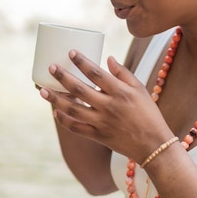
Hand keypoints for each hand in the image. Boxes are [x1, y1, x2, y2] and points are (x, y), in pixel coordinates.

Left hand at [38, 50, 173, 162]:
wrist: (153, 144)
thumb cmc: (148, 114)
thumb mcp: (140, 90)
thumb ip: (124, 74)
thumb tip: (108, 58)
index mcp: (120, 92)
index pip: (96, 73)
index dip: (82, 62)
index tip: (71, 53)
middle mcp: (109, 106)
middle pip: (79, 89)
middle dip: (62, 77)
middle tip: (51, 68)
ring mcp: (102, 122)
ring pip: (73, 109)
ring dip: (55, 99)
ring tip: (42, 90)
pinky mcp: (98, 136)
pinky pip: (76, 128)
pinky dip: (64, 120)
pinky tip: (55, 112)